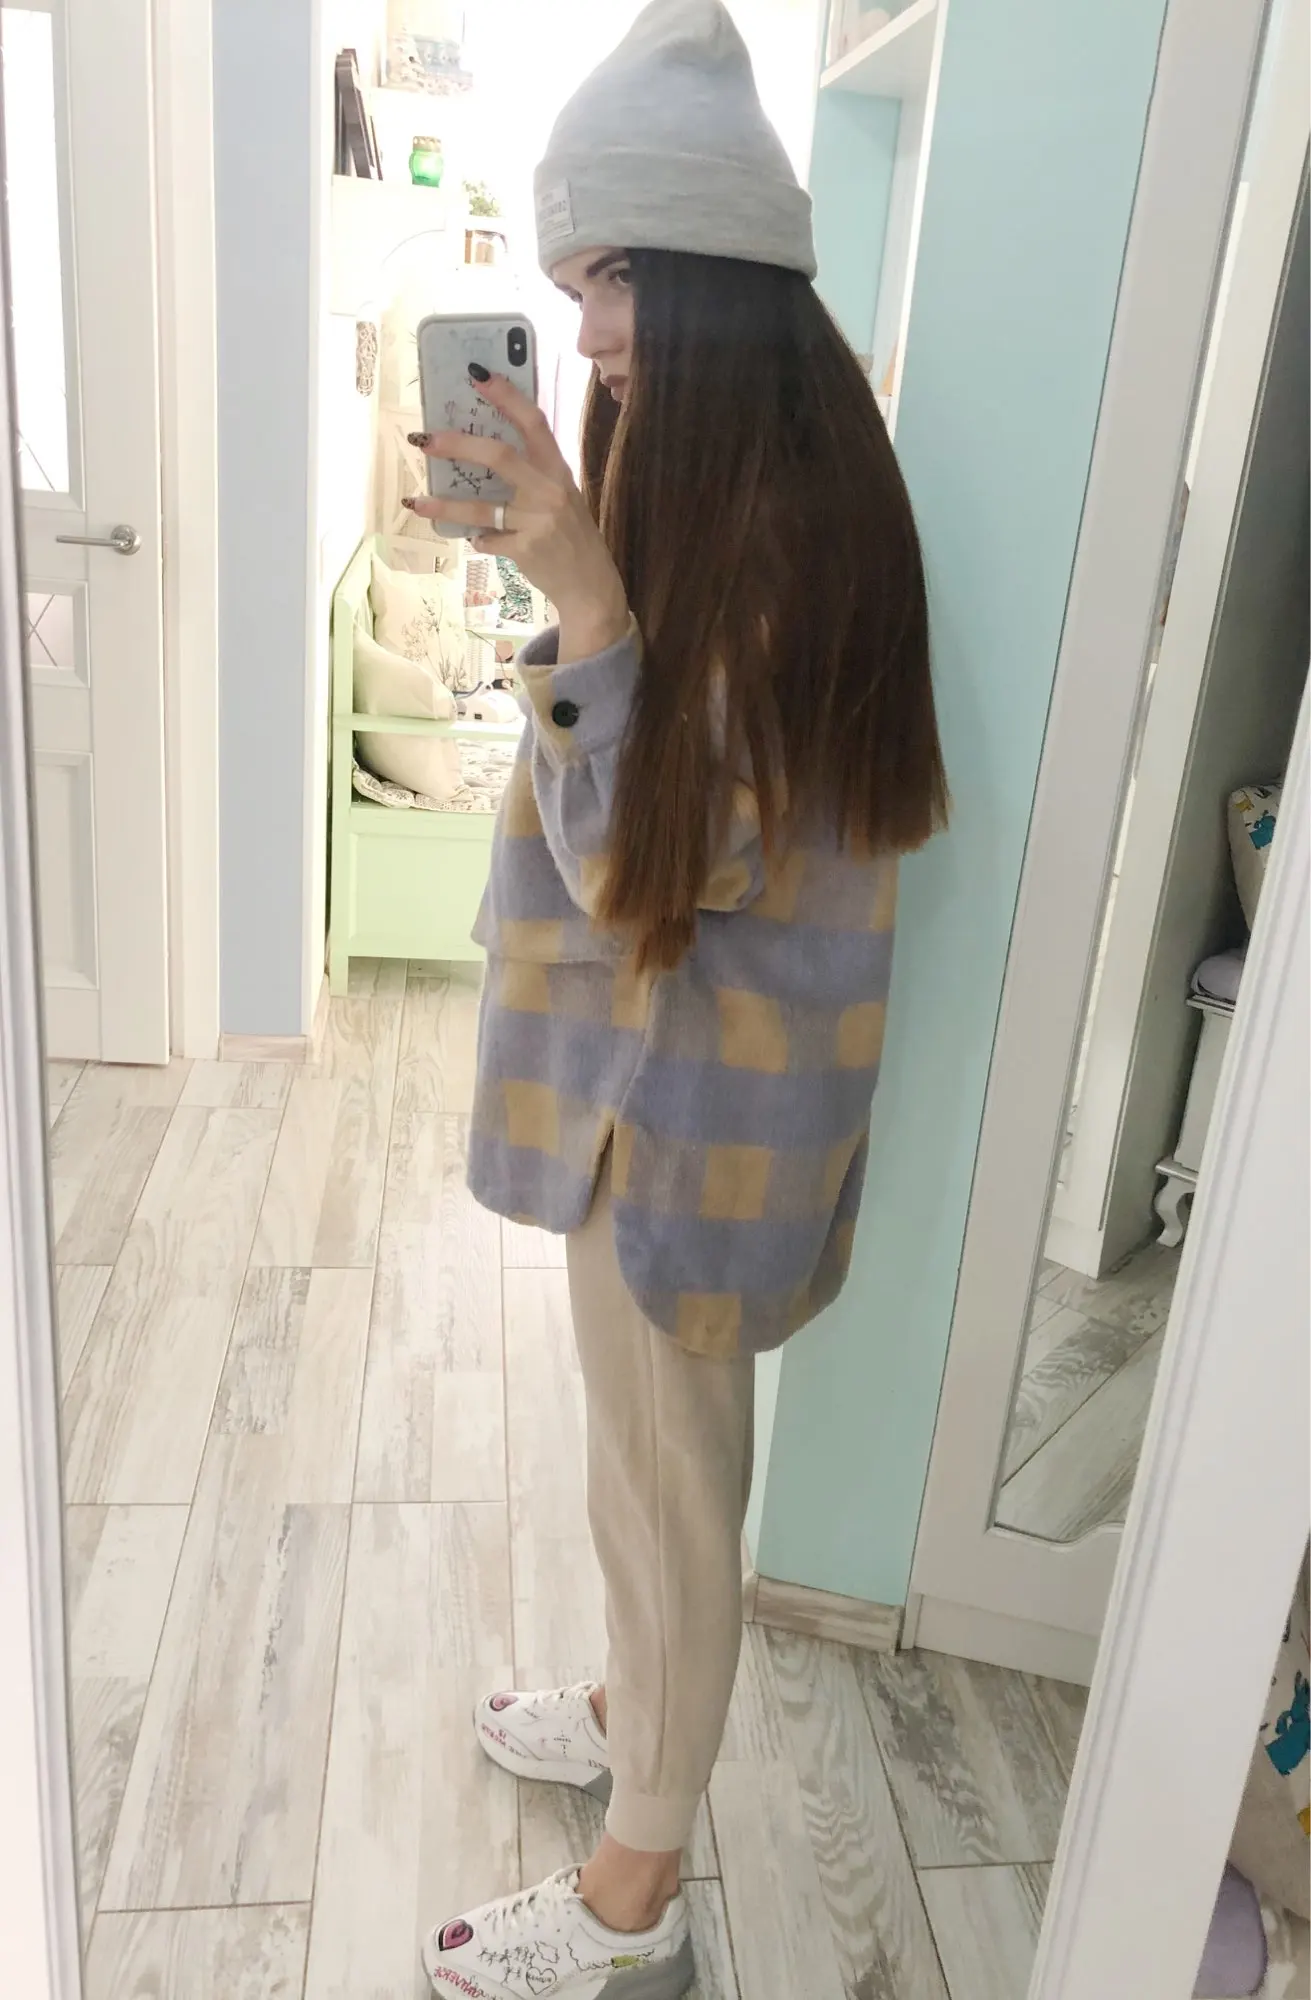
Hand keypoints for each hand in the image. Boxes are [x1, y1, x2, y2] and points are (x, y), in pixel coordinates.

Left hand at [405, 371, 629, 660]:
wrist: (590, 585)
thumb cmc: (571, 536)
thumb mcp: (562, 496)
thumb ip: (533, 474)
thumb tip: (480, 449)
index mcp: (559, 469)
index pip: (533, 422)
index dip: (505, 395)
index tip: (477, 374)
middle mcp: (551, 490)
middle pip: (499, 456)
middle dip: (457, 445)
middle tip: (424, 439)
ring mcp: (539, 521)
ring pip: (481, 508)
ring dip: (443, 506)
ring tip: (416, 502)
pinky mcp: (526, 550)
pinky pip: (486, 540)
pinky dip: (475, 539)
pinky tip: (474, 540)